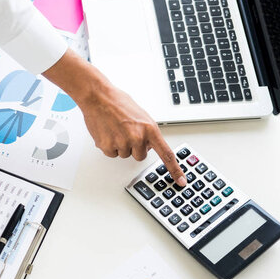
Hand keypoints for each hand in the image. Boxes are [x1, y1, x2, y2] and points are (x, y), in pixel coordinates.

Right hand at [43, 49, 186, 186]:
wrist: (98, 97)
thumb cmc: (118, 102)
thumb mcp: (141, 116)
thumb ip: (147, 132)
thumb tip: (148, 144)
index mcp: (149, 129)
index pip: (166, 153)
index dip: (174, 169)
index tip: (180, 181)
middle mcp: (137, 137)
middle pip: (140, 156)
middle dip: (134, 148)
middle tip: (127, 132)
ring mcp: (122, 143)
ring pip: (124, 154)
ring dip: (120, 145)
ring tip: (115, 129)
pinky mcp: (108, 146)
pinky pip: (112, 153)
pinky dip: (109, 145)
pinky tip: (107, 132)